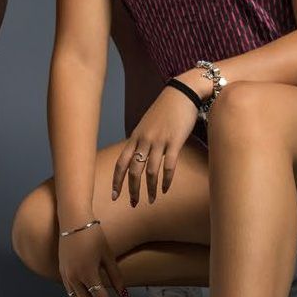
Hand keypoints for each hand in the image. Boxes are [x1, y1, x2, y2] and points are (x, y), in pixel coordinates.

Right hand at [58, 222, 127, 296]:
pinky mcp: (62, 273)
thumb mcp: (108, 256)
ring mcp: (66, 276)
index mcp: (87, 273)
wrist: (73, 221)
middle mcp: (74, 278)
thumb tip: (124, 295)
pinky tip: (92, 293)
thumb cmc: (93, 235)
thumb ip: (116, 277)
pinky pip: (71, 293)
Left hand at [112, 83, 200, 206]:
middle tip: (134, 204)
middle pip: (133, 170)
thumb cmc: (165, 109)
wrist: (182, 93)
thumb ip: (141, 140)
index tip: (114, 196)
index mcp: (135, 137)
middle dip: (132, 189)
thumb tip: (137, 156)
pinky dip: (166, 180)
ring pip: (150, 171)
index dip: (117, 181)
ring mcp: (159, 141)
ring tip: (151, 200)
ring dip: (150, 189)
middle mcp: (144, 140)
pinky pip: (168, 165)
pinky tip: (165, 189)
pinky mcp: (174, 141)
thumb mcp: (147, 124)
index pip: (120, 162)